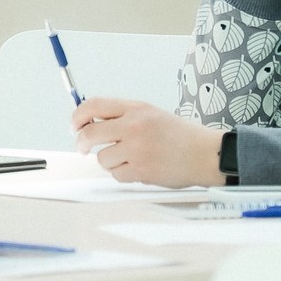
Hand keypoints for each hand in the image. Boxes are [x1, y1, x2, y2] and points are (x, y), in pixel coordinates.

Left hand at [72, 98, 223, 186]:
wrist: (205, 154)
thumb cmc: (179, 135)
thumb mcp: (150, 114)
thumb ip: (122, 115)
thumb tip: (89, 120)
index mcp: (136, 109)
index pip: (94, 105)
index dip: (78, 116)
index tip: (75, 125)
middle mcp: (134, 126)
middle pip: (90, 133)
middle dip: (81, 142)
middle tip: (82, 146)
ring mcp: (137, 149)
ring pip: (102, 158)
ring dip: (109, 161)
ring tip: (127, 158)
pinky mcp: (141, 170)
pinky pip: (116, 175)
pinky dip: (123, 174)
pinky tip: (139, 168)